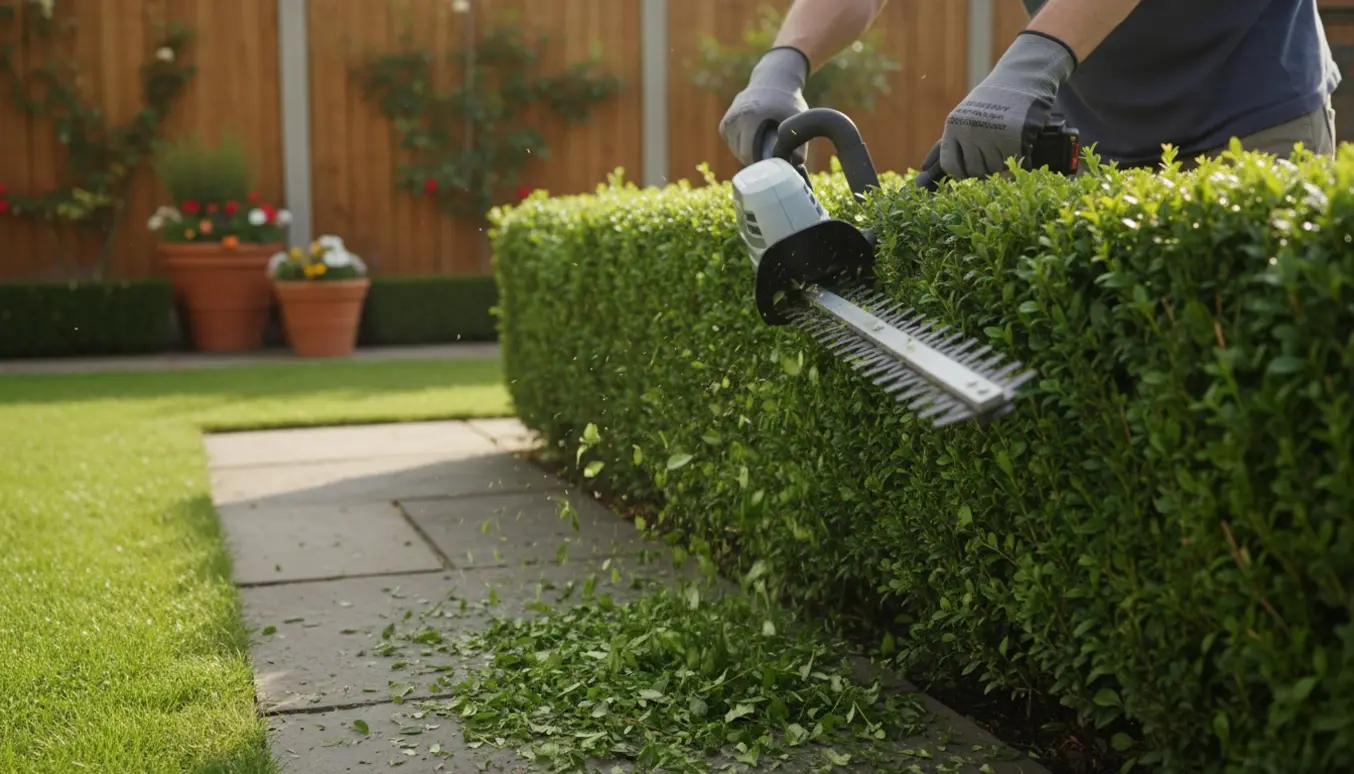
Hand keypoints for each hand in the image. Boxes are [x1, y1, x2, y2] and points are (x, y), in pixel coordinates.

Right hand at [719, 47, 811, 165]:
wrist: (772, 79)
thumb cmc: (786, 100)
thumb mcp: (796, 117)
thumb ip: (799, 141)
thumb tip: (798, 165)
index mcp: (749, 118)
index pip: (748, 154)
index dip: (762, 164)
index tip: (775, 165)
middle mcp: (734, 119)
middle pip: (742, 155)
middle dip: (757, 160)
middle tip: (773, 156)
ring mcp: (727, 122)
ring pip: (736, 151)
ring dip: (749, 154)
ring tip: (765, 145)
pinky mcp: (724, 124)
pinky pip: (733, 145)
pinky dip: (743, 147)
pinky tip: (756, 140)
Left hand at [937, 31, 1075, 179]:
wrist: (1022, 77)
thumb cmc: (991, 101)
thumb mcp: (963, 117)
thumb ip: (950, 143)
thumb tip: (923, 169)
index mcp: (954, 127)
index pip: (951, 166)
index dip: (962, 172)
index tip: (972, 170)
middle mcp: (970, 132)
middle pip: (974, 171)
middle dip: (985, 169)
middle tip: (995, 155)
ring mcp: (992, 135)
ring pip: (994, 169)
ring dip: (1002, 164)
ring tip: (1008, 147)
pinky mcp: (1016, 137)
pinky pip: (1016, 163)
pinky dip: (1021, 161)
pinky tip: (1022, 148)